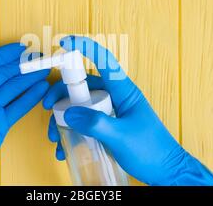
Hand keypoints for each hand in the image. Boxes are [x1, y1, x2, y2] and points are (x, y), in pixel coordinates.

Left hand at [0, 44, 48, 185]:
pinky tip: (40, 89)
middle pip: (2, 75)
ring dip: (28, 79)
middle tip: (37, 59)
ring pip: (12, 89)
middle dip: (20, 66)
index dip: (3, 55)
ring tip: (44, 71)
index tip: (19, 48)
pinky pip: (17, 107)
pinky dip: (30, 98)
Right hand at [43, 36, 212, 185]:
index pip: (104, 60)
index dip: (85, 47)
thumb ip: (96, 124)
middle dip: (61, 95)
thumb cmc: (151, 150)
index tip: (64, 42)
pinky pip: (84, 121)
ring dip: (63, 117)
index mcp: (123, 91)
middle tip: (47, 108)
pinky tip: (65, 146)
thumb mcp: (121, 136)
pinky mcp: (106, 125)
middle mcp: (115, 97)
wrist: (165, 171)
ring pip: (80, 105)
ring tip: (55, 136)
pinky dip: (72, 130)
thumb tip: (69, 114)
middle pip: (83, 85)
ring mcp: (110, 111)